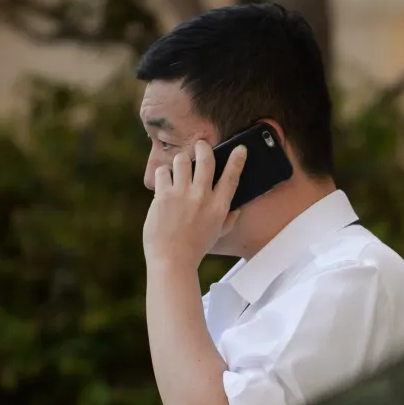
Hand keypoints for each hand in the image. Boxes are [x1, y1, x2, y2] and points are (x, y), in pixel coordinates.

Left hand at [144, 139, 244, 269]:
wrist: (172, 259)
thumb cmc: (195, 248)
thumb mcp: (218, 234)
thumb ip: (229, 220)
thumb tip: (237, 209)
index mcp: (219, 207)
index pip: (232, 177)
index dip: (237, 160)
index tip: (240, 149)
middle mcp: (202, 197)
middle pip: (206, 159)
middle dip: (203, 147)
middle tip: (200, 145)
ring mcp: (182, 195)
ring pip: (182, 160)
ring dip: (181, 160)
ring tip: (179, 166)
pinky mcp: (163, 196)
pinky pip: (163, 172)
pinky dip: (163, 173)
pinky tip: (164, 180)